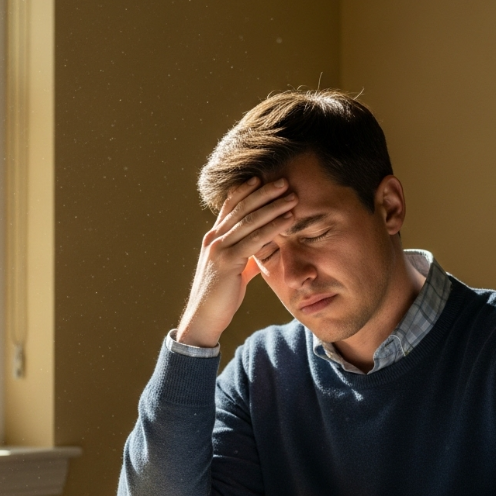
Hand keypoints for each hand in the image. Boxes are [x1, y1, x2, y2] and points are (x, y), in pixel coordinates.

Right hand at [176, 177, 296, 346]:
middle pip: (241, 208)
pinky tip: (287, 220)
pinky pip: (254, 240)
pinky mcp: (228, 262)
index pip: (229, 206)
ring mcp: (219, 249)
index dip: (245, 190)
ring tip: (291, 197)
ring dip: (273, 207)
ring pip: (249, 220)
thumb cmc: (220, 296)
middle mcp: (214, 238)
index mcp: (214, 238)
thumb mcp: (234, 270)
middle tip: (284, 182)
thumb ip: (246, 256)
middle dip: (264, 193)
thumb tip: (261, 249)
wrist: (204, 317)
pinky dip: (273, 227)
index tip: (262, 177)